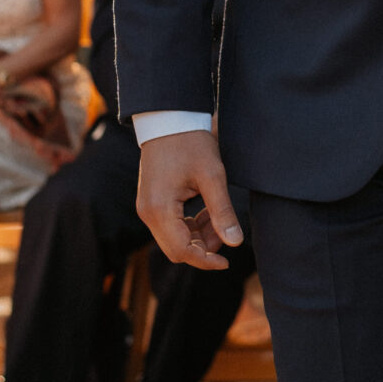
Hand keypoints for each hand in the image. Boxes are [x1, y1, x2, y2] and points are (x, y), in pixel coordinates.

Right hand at [137, 130, 244, 268]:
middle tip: (225, 232)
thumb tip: (235, 243)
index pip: (182, 251)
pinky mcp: (151, 202)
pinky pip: (170, 226)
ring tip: (217, 218)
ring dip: (198, 237)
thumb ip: (222, 211)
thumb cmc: (191, 143)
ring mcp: (147, 208)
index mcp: (159, 209)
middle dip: (203, 248)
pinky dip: (189, 226)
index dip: (205, 261)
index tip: (227, 262)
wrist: (169, 119)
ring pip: (174, 239)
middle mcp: (148, 213)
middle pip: (175, 250)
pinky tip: (206, 211)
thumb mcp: (212, 176)